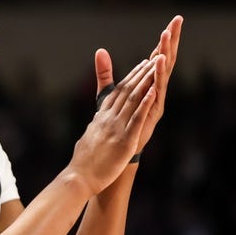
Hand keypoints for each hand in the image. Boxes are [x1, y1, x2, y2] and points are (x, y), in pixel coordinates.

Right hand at [70, 55, 158, 193]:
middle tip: (154, 56)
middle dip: (141, 73)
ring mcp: (116, 128)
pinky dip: (145, 104)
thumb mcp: (87, 138)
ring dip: (146, 81)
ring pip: (133, 100)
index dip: (130, 77)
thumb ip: (95, 127)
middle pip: (127, 91)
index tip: (141, 64)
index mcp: (100, 118)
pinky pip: (136, 119)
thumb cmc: (82, 163)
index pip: (117, 93)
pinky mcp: (124, 140)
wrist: (79, 178)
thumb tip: (96, 121)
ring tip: (156, 66)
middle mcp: (108, 119)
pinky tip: (154, 92)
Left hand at [94, 15, 181, 159]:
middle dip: (171, 41)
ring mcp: (156, 100)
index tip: (173, 21)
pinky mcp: (152, 112)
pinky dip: (157, 80)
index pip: (157, 56)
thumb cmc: (116, 122)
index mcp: (148, 84)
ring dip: (164, 55)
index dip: (164, 40)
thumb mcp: (108, 93)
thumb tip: (100, 51)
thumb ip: (105, 73)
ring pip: (162, 73)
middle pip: (165, 60)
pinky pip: (156, 93)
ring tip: (167, 37)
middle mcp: (155, 90)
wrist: (118, 150)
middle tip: (177, 21)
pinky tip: (159, 66)